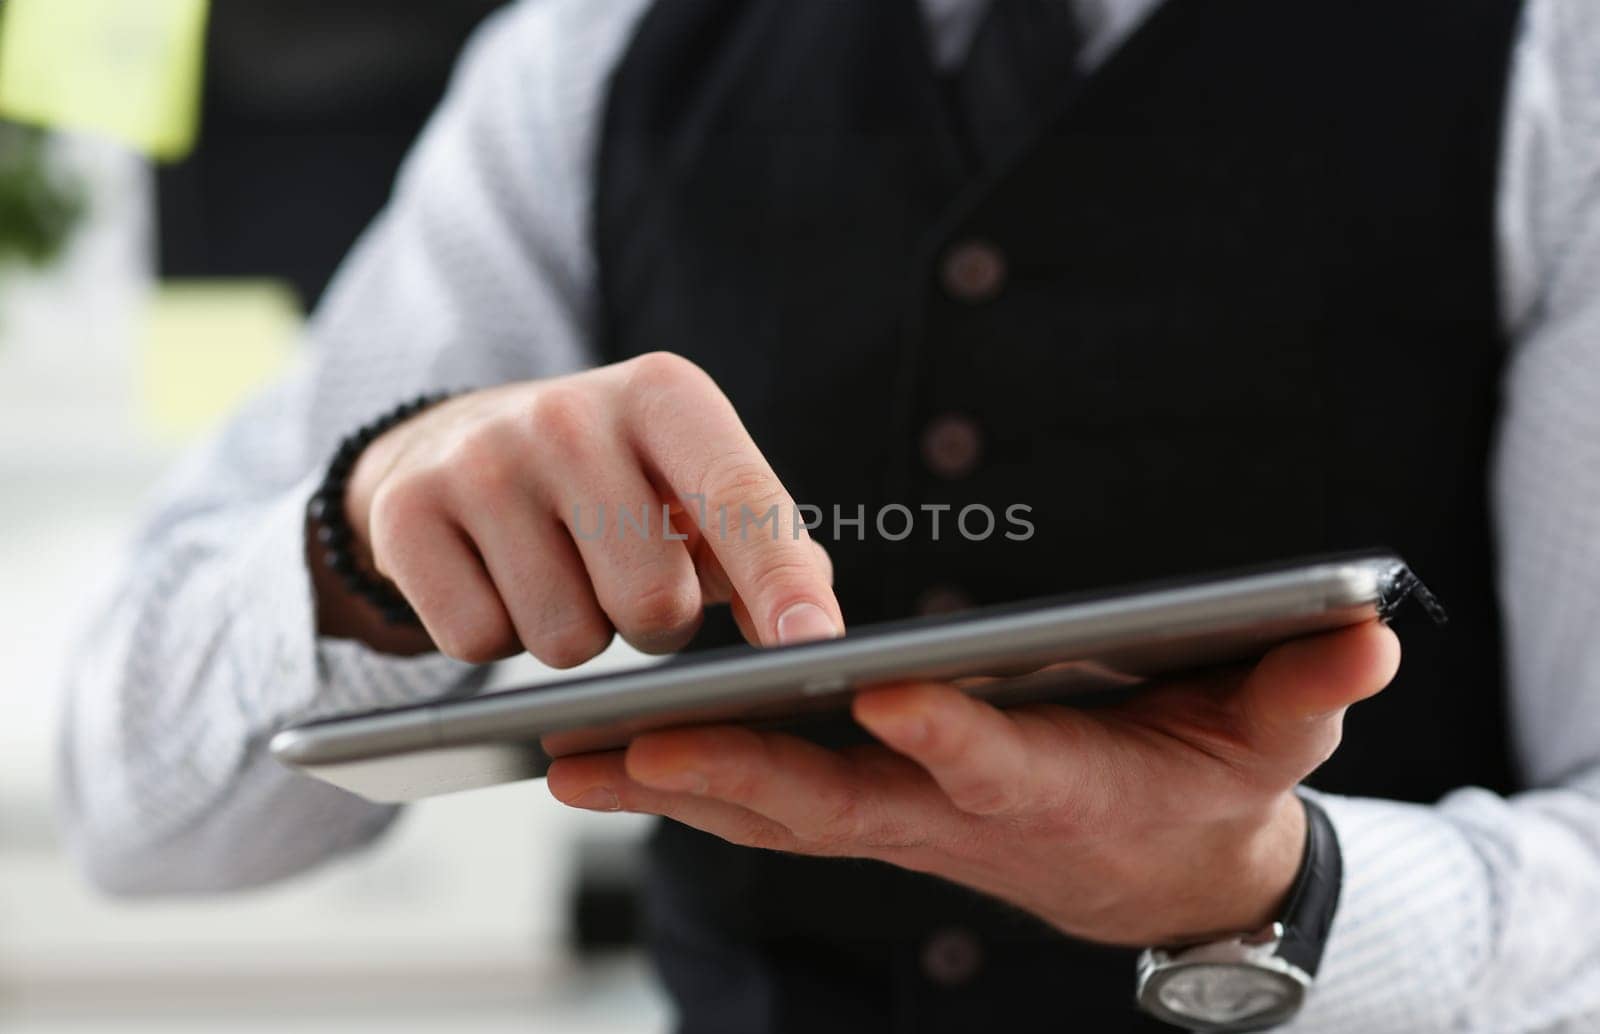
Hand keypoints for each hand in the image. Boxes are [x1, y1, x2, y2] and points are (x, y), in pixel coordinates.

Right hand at [311, 352, 840, 660]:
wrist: (452, 445)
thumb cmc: (607, 481)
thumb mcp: (690, 484)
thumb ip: (765, 549)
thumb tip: (814, 634)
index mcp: (664, 396)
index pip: (740, 498)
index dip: (780, 580)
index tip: (816, 645)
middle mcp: (570, 413)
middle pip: (650, 601)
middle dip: (654, 625)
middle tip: (631, 585)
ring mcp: (481, 459)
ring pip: (564, 640)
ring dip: (576, 637)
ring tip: (560, 575)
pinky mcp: (406, 512)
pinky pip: (477, 643)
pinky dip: (496, 636)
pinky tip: (495, 581)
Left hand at [548, 621, 1399, 946]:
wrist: (1157, 869)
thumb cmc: (1203, 785)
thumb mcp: (1271, 738)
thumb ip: (1307, 686)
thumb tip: (1369, 631)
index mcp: (1051, 784)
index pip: (994, 760)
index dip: (948, 735)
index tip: (883, 694)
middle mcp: (952, 814)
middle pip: (834, 802)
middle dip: (733, 777)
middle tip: (629, 745)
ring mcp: (897, 822)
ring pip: (772, 813)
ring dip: (673, 789)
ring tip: (564, 755)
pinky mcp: (864, 813)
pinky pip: (760, 810)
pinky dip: (683, 791)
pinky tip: (604, 763)